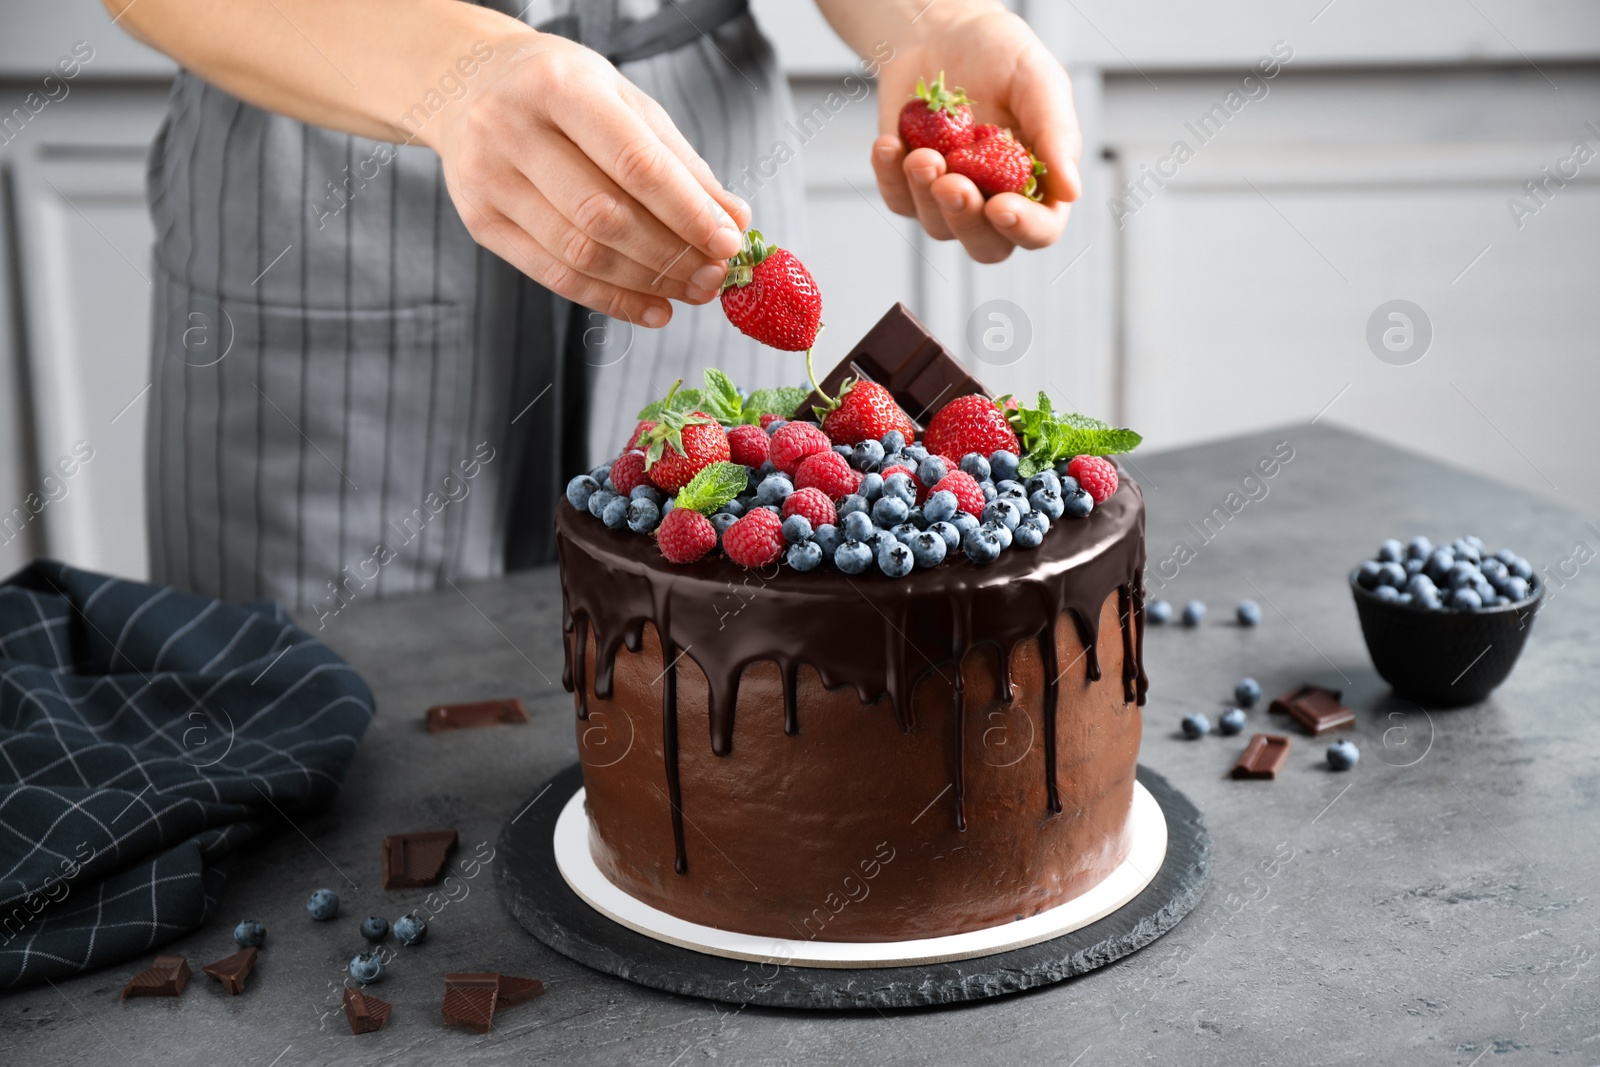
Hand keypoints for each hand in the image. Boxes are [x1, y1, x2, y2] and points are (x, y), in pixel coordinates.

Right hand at [432, 31, 751, 325]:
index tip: (728, 242)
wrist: (464, 81)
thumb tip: (732, 220)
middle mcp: (512, 129)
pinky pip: (554, 276)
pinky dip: (611, 299)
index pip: (634, 163)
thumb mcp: (623, 100)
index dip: (686, 211)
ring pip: (579, 254)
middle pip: (604, 217)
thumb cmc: (559, 90)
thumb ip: (677, 160)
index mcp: (558, 86)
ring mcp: (487, 179)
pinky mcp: (479, 222)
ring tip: (691, 291)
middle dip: (671, 255)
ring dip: (647, 283)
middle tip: (714, 276)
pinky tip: (652, 308)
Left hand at [871, 9, 1082, 263]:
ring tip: (920, 152)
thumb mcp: (1038, 82)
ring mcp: (950, 200)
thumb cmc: (1001, 56)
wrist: (944, 34)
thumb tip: (1071, 190)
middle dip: (965, 219)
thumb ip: (1056, 133)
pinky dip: (891, 177)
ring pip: (937, 227)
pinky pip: (899, 200)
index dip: (1023, 228)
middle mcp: (996, 201)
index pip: (1039, 231)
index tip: (1000, 207)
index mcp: (1039, 186)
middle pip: (986, 247)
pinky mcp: (910, 188)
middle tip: (952, 183)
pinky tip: (888, 145)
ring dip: (926, 193)